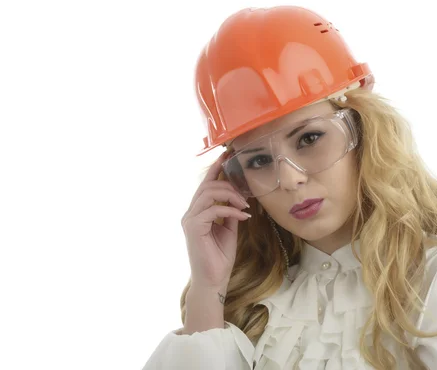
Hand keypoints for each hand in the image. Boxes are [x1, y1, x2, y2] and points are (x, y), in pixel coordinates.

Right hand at [181, 152, 250, 289]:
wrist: (214, 280)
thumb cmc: (219, 257)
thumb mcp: (229, 229)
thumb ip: (230, 212)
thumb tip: (239, 198)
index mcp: (198, 212)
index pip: (206, 184)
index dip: (215, 168)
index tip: (227, 155)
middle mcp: (191, 213)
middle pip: (207, 185)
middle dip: (228, 182)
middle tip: (246, 193)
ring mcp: (190, 219)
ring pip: (209, 193)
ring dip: (231, 195)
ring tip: (244, 204)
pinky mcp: (193, 227)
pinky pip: (213, 209)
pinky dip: (231, 210)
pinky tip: (243, 216)